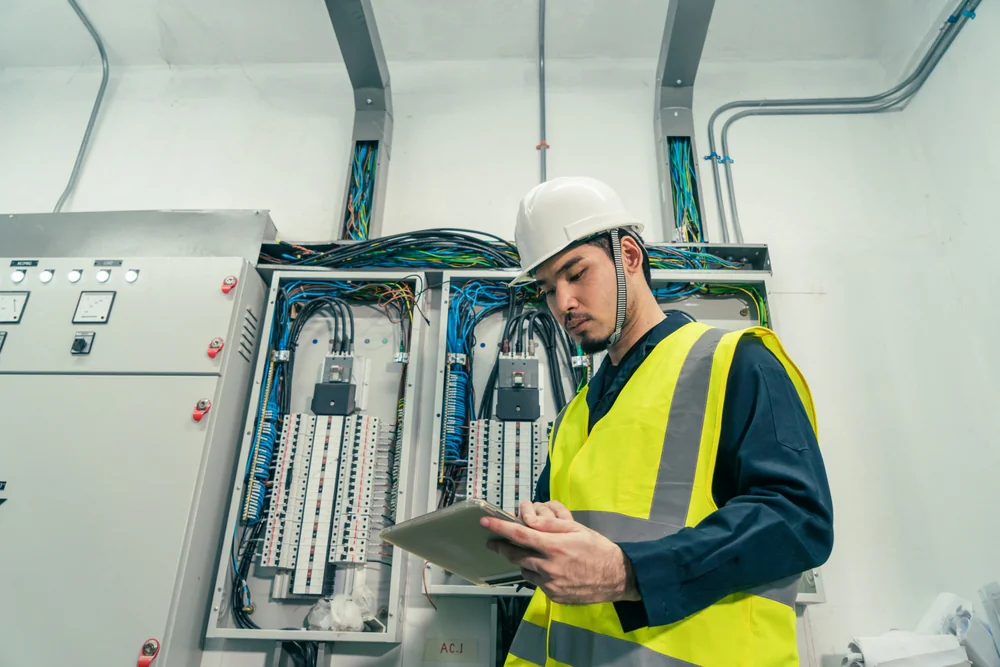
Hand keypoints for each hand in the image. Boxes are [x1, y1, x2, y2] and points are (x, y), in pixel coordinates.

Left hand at [482, 500, 640, 604]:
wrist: (618, 577)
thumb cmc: (598, 549)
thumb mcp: (577, 529)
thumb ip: (551, 525)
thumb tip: (529, 520)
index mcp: (554, 546)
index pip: (519, 535)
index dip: (499, 528)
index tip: (485, 523)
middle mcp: (549, 567)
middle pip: (515, 556)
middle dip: (501, 547)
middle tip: (493, 542)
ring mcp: (550, 584)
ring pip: (525, 571)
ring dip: (523, 562)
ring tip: (531, 555)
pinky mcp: (554, 596)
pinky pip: (538, 583)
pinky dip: (537, 574)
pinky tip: (548, 569)